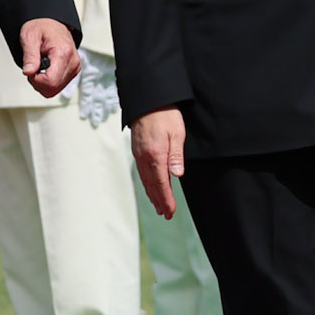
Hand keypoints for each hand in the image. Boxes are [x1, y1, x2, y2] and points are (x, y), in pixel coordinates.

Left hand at [20, 19, 80, 97]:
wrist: (52, 23)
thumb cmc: (42, 27)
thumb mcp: (30, 37)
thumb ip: (29, 56)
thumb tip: (29, 72)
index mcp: (63, 53)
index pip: (51, 81)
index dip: (36, 80)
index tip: (30, 70)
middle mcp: (73, 62)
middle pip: (53, 88)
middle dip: (38, 83)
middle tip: (32, 68)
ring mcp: (75, 68)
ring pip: (55, 90)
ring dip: (42, 84)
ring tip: (38, 68)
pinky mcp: (73, 71)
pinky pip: (58, 87)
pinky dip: (48, 83)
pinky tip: (44, 71)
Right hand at [132, 106, 185, 220]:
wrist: (148, 100)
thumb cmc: (166, 115)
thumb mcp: (177, 133)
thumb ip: (176, 155)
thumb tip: (176, 175)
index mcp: (156, 155)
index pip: (161, 183)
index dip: (166, 199)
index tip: (170, 212)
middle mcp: (144, 158)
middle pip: (152, 185)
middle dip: (159, 201)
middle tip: (166, 214)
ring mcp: (139, 154)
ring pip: (145, 180)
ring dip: (152, 195)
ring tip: (159, 207)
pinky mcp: (137, 150)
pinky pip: (142, 172)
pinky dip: (147, 184)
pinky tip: (151, 188)